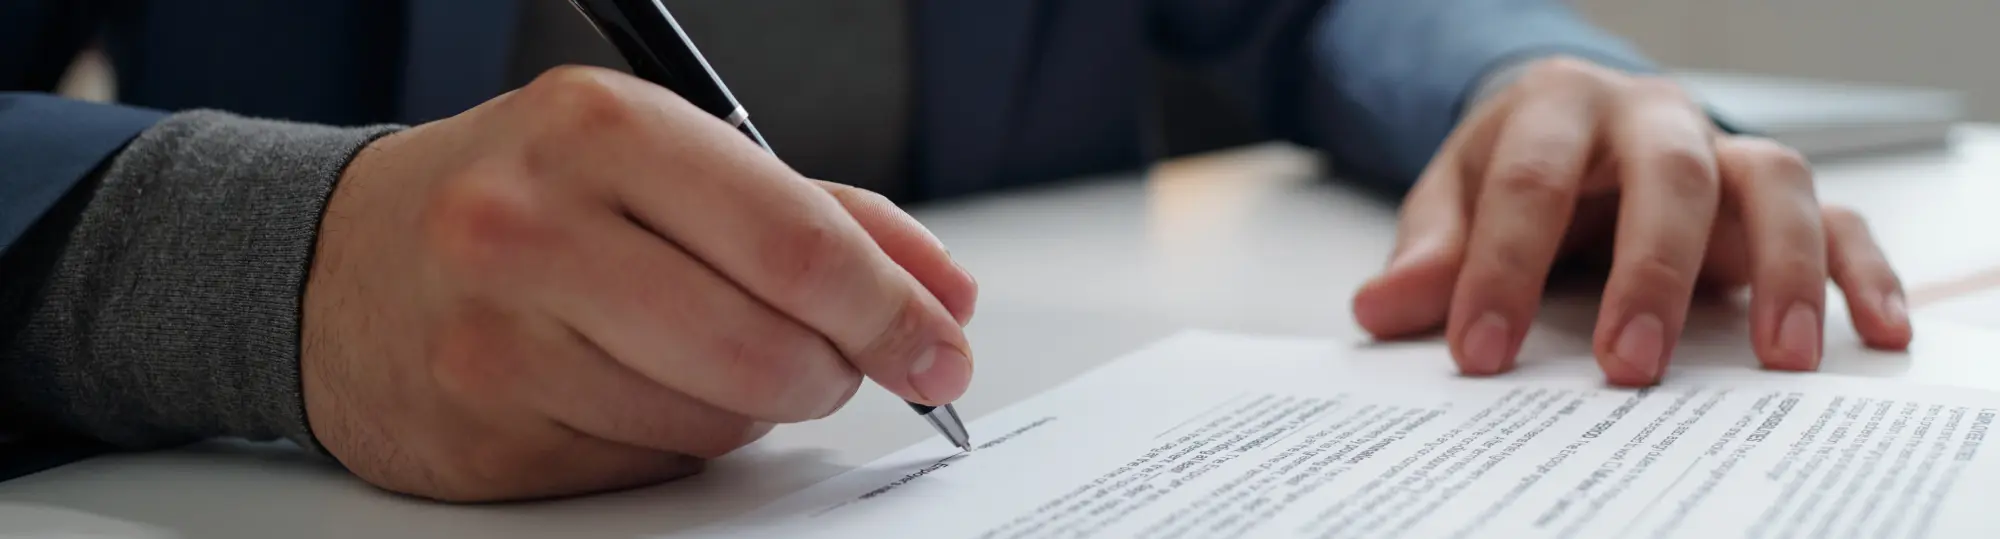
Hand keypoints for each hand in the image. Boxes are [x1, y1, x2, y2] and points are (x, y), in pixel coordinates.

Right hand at [301, 66, 977, 501]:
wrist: (338, 261)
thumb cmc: (529, 197)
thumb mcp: (668, 156)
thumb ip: (822, 214)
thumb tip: (942, 294)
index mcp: (600, 128)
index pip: (797, 244)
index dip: (893, 312)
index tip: (938, 347)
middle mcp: (533, 225)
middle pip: (768, 349)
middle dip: (838, 371)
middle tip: (845, 362)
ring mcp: (497, 337)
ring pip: (716, 421)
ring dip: (754, 406)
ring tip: (711, 352)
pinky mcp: (484, 431)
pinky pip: (650, 464)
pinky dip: (678, 437)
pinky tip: (635, 386)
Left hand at [1351, 57, 1910, 385]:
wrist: (1567, 125)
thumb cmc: (1512, 167)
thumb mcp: (1452, 202)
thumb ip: (1427, 257)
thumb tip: (1380, 310)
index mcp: (1556, 108)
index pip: (1529, 184)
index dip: (1502, 270)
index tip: (1480, 352)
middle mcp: (1651, 118)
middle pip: (1668, 175)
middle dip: (1650, 272)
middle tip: (1625, 366)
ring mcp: (1722, 150)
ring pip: (1772, 181)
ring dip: (1780, 269)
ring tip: (1774, 360)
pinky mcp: (1771, 195)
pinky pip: (1835, 219)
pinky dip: (1860, 272)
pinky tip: (1869, 333)